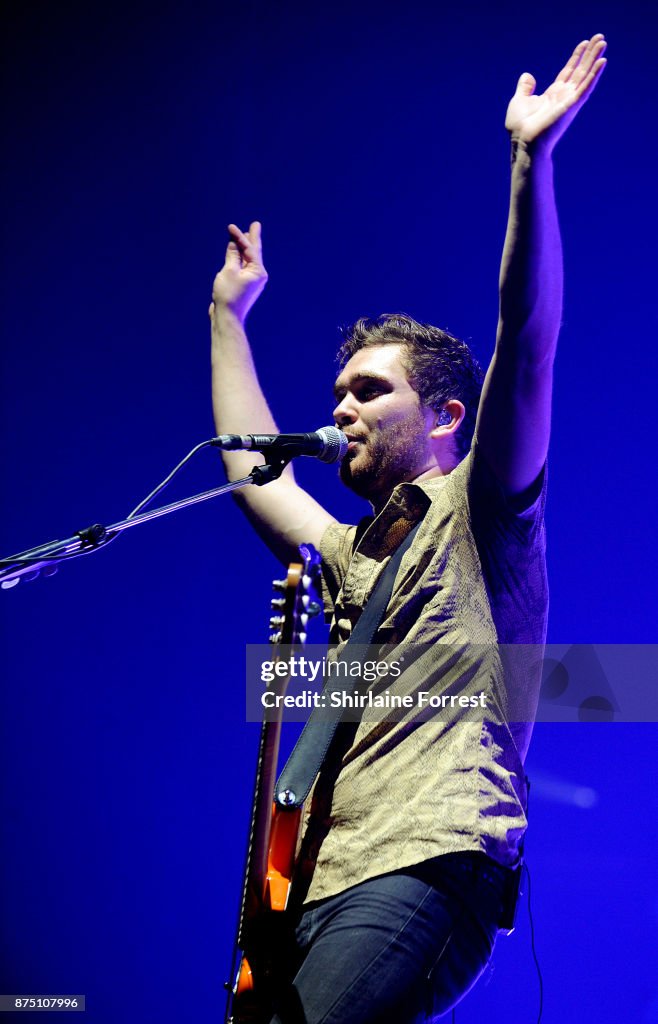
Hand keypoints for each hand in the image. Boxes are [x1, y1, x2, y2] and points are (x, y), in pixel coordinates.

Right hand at [210, 221, 267, 322]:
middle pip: (254, 252)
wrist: (227, 317)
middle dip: (253, 238)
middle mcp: (258, 275)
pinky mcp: (245, 285)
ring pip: (249, 260)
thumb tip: (234, 244)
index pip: (249, 249)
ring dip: (245, 247)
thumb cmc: (228, 295)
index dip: (240, 237)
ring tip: (246, 236)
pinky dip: (240, 258)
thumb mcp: (229, 271)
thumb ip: (232, 256)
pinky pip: (243, 267)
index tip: (231, 227)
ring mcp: (252, 281)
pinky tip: (237, 254)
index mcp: (258, 271)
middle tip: (255, 225)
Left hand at [505, 34, 606, 153]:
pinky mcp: (572, 105)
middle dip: (589, 54)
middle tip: (600, 37)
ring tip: (603, 42)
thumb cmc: (520, 127)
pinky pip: (586, 87)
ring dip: (595, 58)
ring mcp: (569, 100)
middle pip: (580, 70)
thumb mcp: (519, 101)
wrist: (523, 141)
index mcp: (553, 94)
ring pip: (585, 75)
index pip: (568, 72)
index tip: (584, 44)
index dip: (576, 57)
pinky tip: (602, 61)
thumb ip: (525, 88)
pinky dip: (594, 74)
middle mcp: (564, 96)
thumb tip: (527, 75)